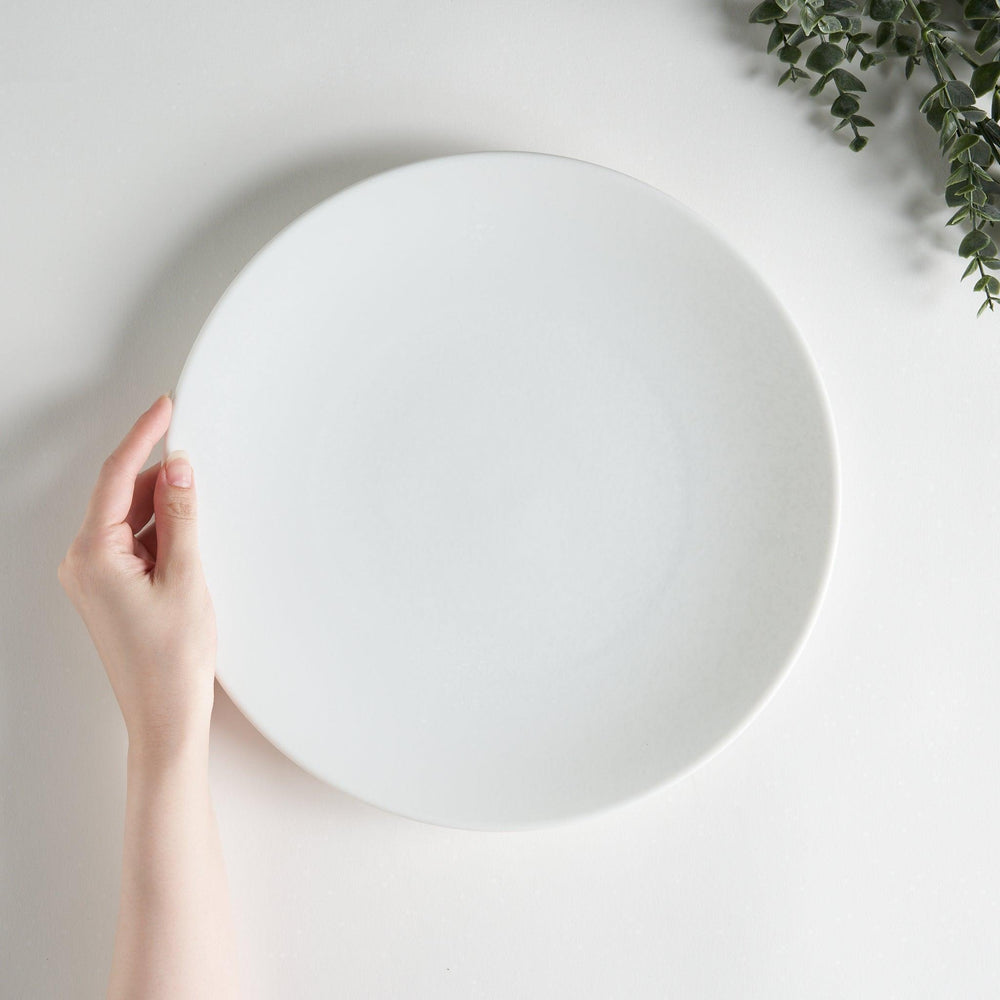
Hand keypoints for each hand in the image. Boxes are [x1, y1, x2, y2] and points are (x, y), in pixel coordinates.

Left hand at [58, 395, 215, 757]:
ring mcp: (94, 577)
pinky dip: (161, 534)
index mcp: (93, 555)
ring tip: (202, 519)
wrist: (164, 714)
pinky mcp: (109, 589)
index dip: (144, 437)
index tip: (165, 408)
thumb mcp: (187, 577)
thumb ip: (181, 516)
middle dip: (161, 478)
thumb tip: (178, 469)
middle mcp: (83, 562)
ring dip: (165, 509)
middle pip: (121, 496)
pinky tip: (190, 541)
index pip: (116, 477)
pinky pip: (134, 544)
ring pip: (130, 520)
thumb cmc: (172, 659)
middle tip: (201, 465)